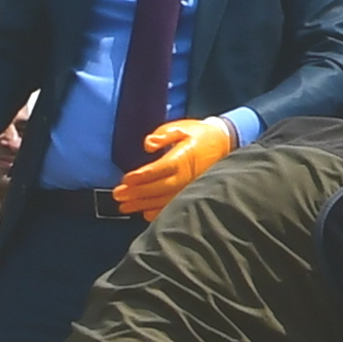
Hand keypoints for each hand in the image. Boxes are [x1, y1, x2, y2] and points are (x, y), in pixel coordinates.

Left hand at [116, 117, 237, 217]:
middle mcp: (186, 176)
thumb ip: (163, 135)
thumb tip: (148, 145)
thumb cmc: (198, 134)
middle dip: (137, 193)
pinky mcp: (193, 193)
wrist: (224, 143)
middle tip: (118, 195)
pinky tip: (145, 214)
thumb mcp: (181, 127)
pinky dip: (159, 212)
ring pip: (164, 200)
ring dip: (143, 204)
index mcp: (182, 158)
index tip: (126, 179)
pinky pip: (175, 206)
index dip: (142, 176)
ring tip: (124, 207)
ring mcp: (190, 187)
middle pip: (158, 188)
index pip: (159, 169)